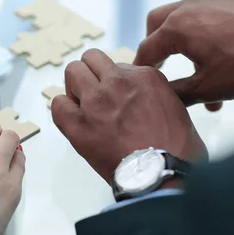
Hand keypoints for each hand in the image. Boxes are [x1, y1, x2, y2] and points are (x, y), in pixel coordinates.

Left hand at [52, 49, 206, 181]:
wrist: (162, 176)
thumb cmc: (176, 150)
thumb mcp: (175, 107)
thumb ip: (151, 93)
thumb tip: (135, 96)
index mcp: (145, 76)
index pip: (117, 65)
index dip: (114, 82)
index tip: (117, 98)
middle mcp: (118, 82)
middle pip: (91, 58)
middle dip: (90, 73)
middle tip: (94, 94)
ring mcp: (96, 101)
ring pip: (72, 72)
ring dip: (75, 86)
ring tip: (83, 106)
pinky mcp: (78, 124)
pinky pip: (58, 104)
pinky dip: (63, 109)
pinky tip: (73, 121)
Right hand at [134, 0, 233, 110]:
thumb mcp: (208, 87)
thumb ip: (178, 94)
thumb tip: (161, 97)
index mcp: (175, 28)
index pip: (146, 49)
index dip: (141, 68)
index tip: (141, 78)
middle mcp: (187, 8)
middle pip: (156, 24)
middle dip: (156, 46)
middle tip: (162, 63)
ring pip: (184, 19)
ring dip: (185, 43)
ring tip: (200, 67)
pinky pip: (208, 16)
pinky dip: (207, 34)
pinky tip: (225, 54)